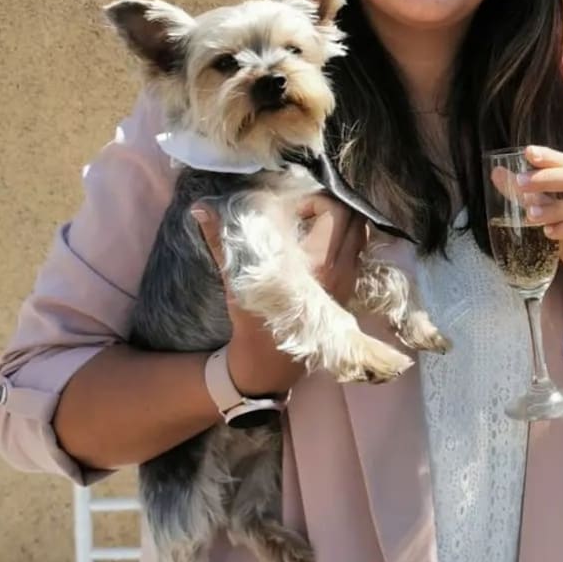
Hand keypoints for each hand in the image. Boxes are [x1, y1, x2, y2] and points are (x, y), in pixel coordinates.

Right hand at [191, 195, 367, 397]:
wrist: (271, 361)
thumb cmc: (253, 318)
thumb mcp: (236, 277)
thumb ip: (222, 240)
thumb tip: (201, 209)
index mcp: (316, 262)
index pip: (334, 211)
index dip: (315, 200)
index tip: (294, 208)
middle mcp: (340, 268)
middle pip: (354, 218)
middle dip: (333, 207)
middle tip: (307, 211)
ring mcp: (349, 279)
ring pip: (361, 235)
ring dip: (343, 223)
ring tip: (316, 224)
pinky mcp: (350, 289)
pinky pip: (359, 253)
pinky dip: (348, 241)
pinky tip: (323, 244)